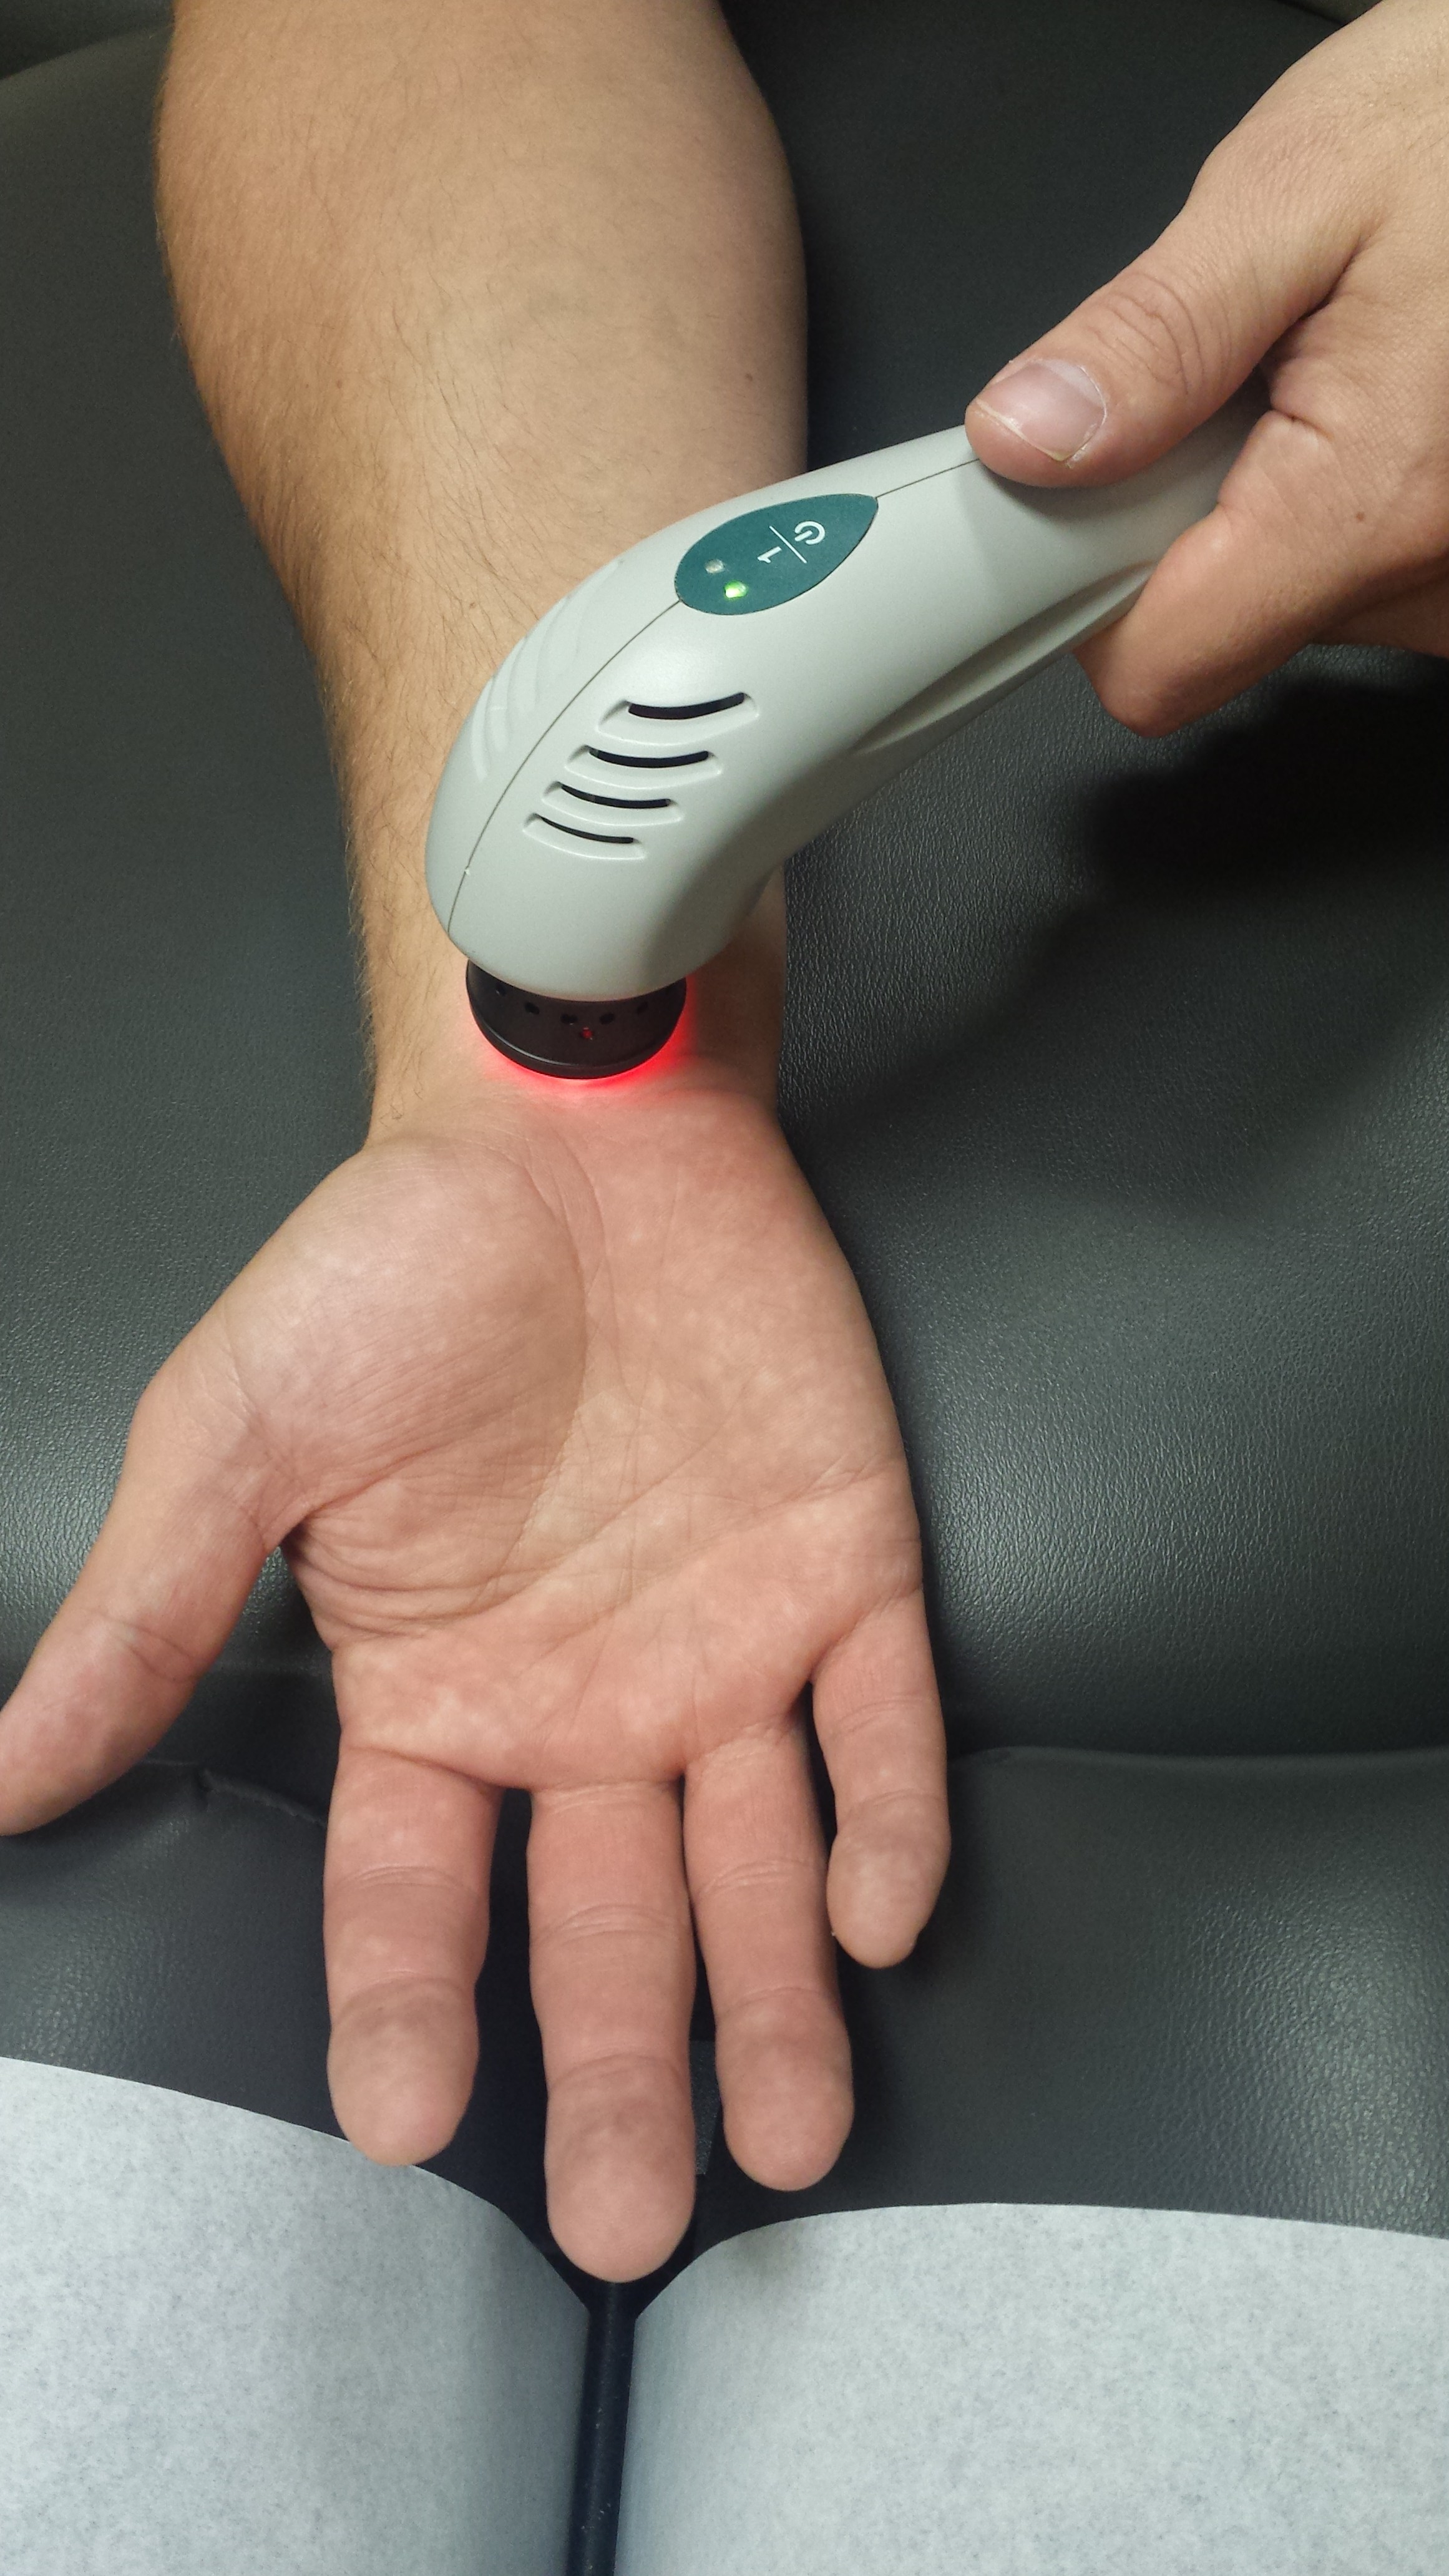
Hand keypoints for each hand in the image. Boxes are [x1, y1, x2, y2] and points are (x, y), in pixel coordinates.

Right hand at [0, 937, 947, 2280]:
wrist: (574, 1129)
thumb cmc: (395, 1269)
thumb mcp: (241, 1433)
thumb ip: (149, 1612)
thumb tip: (2, 1774)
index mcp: (434, 1696)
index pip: (416, 1893)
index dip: (410, 2005)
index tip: (405, 2121)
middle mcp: (583, 1708)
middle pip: (605, 1924)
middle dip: (621, 2069)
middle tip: (628, 2219)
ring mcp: (723, 1650)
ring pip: (758, 1862)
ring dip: (777, 1996)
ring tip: (787, 2133)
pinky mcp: (845, 1575)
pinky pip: (880, 1725)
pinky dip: (886, 1817)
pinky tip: (873, 1914)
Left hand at [964, 0, 1448, 731]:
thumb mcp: (1290, 194)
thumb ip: (1151, 336)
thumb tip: (1028, 440)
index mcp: (1372, 504)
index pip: (1160, 665)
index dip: (1082, 590)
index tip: (1069, 495)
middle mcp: (1431, 573)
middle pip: (1213, 630)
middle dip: (1179, 509)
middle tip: (1230, 373)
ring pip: (1276, 599)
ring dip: (1258, 492)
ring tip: (1315, 363)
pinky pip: (1344, 570)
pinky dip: (1320, 492)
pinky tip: (1360, 394)